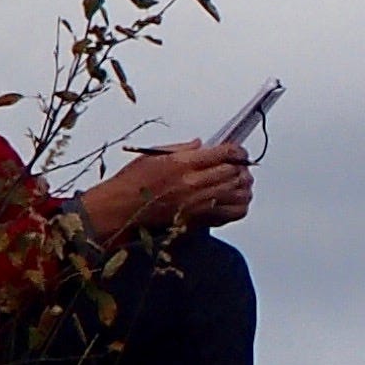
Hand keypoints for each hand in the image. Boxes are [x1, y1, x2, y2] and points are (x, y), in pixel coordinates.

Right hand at [77, 141, 254, 241]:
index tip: (239, 150)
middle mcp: (193, 184)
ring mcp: (197, 204)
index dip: (238, 150)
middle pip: (234, 173)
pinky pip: (229, 214)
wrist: (120, 210)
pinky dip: (239, 206)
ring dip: (244, 186)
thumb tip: (201, 144)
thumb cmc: (132, 182)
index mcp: (183, 164)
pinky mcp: (196, 220)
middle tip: (242, 165)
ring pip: (237, 194)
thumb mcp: (153, 155)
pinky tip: (237, 200)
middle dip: (242, 167)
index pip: (225, 154)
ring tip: (242, 181)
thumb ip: (181, 148)